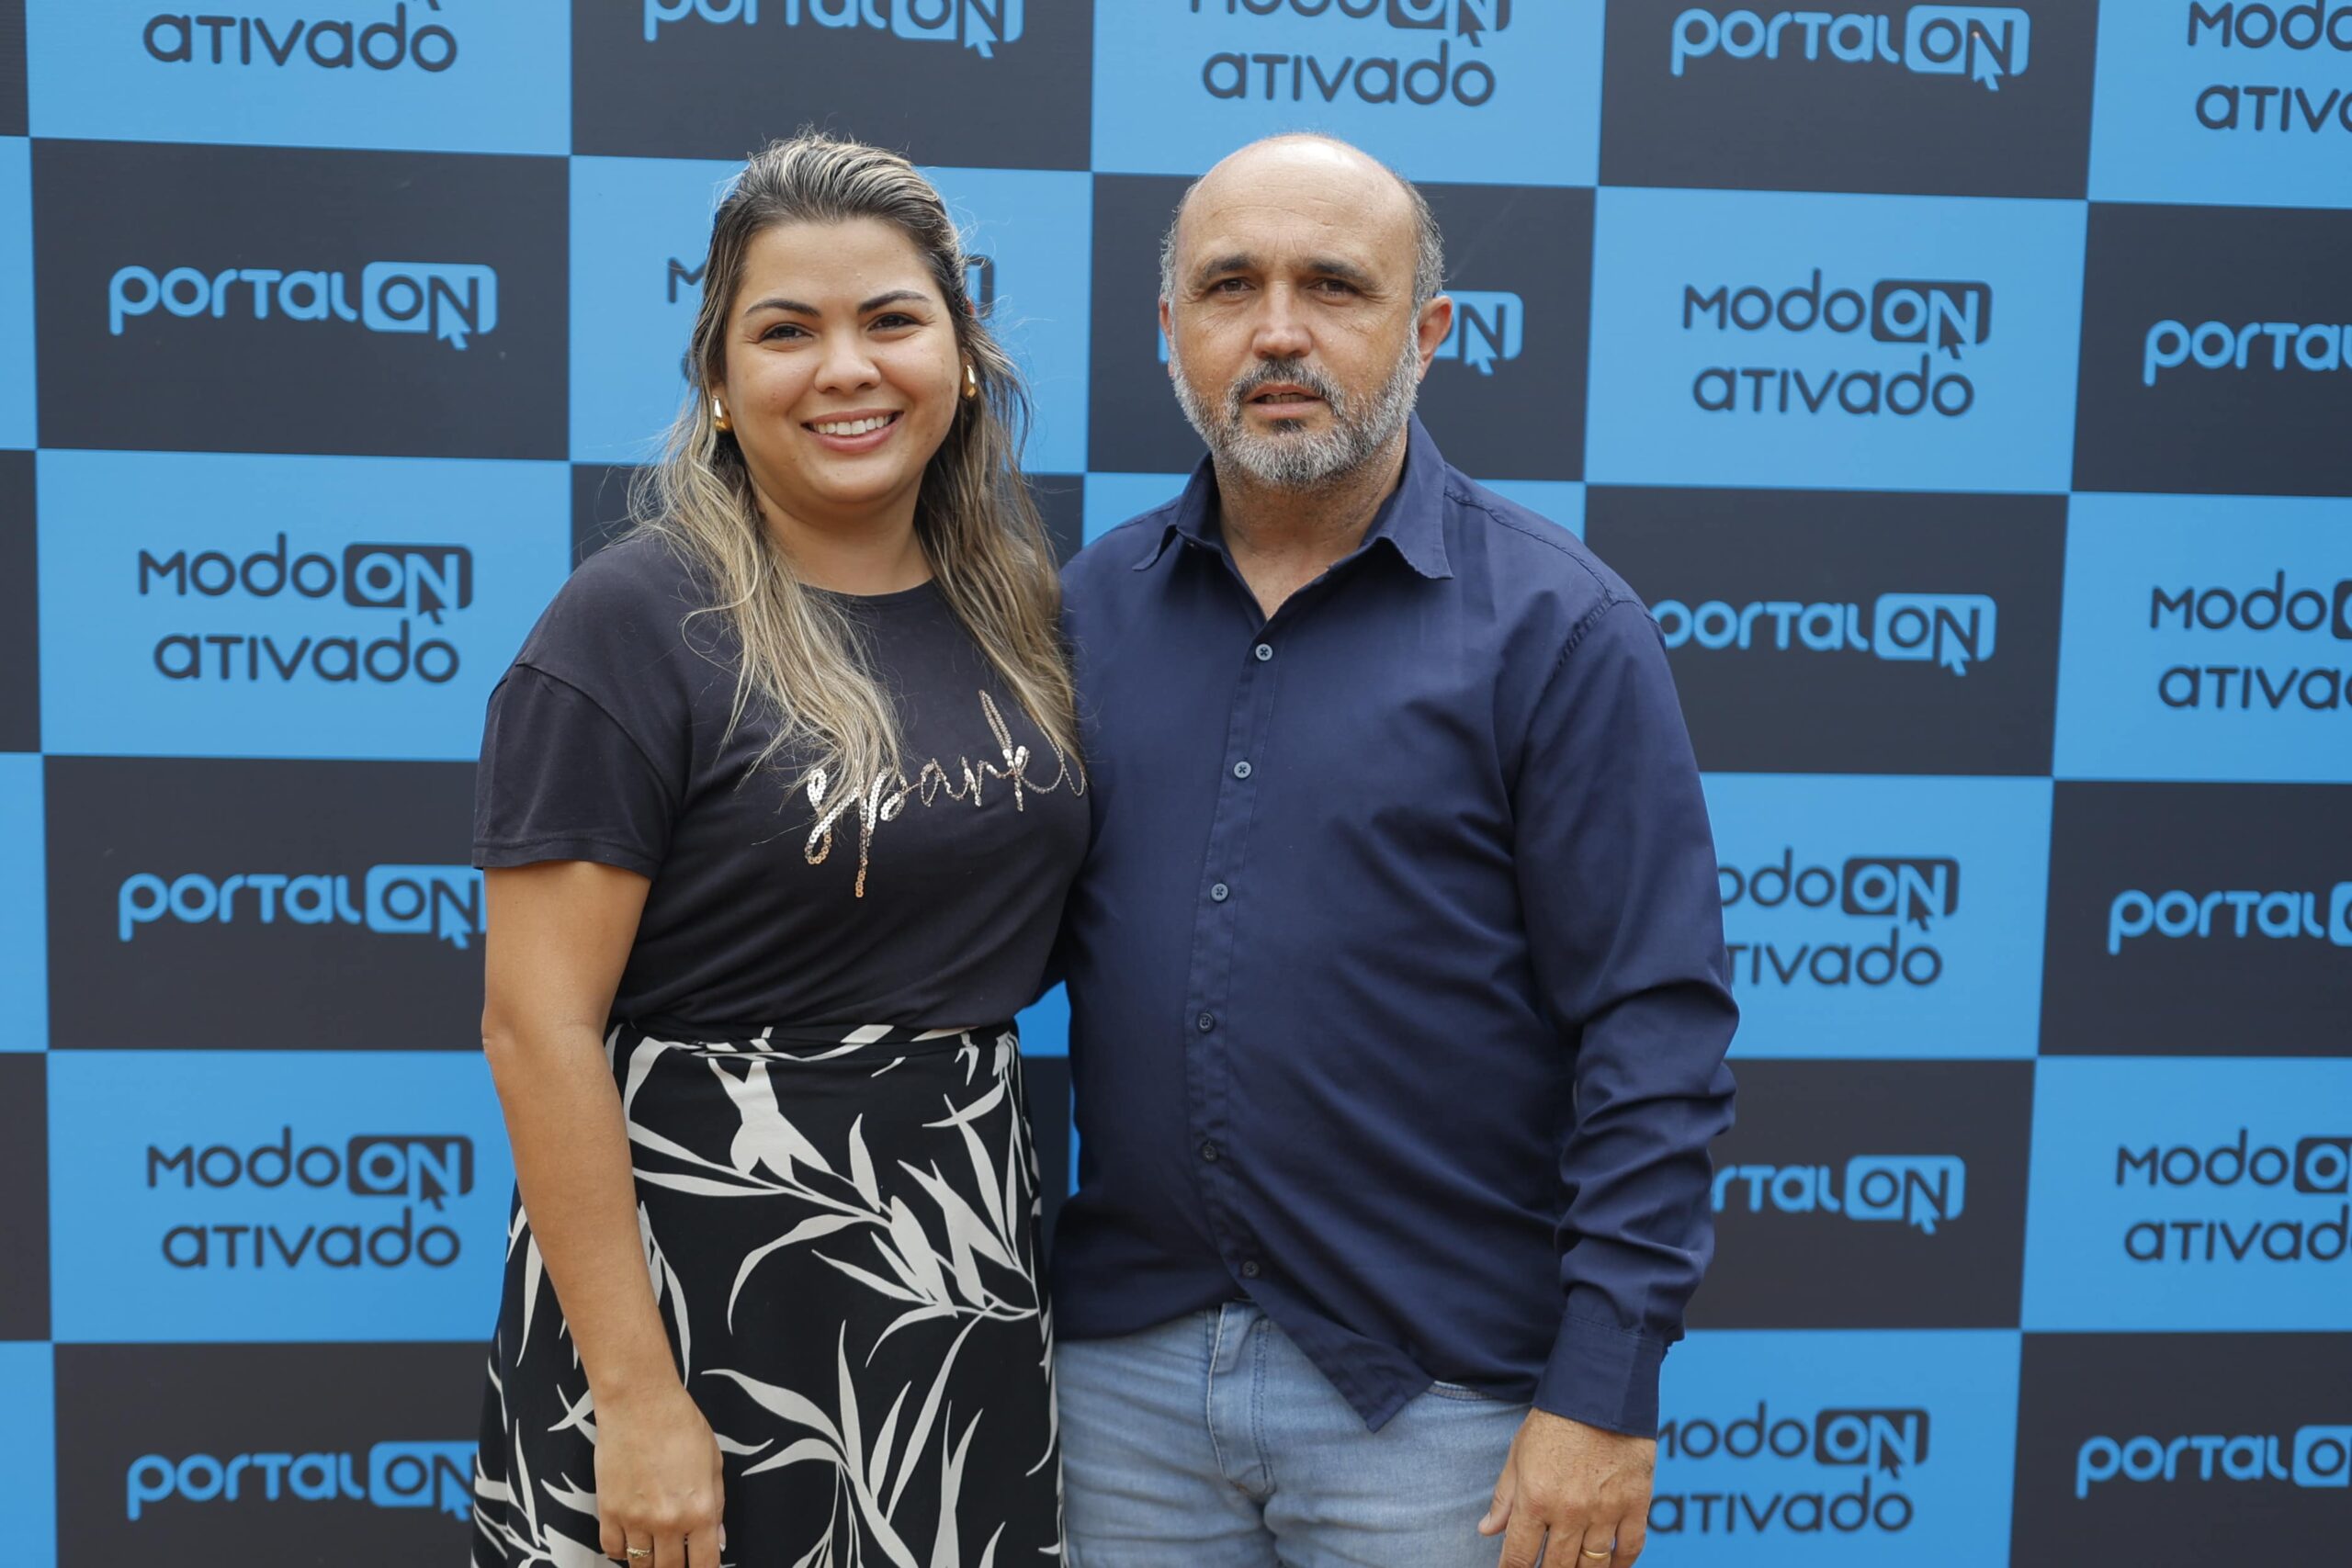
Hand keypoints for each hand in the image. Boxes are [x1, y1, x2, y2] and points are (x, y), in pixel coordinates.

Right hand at [593, 1380, 726, 1567]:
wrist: (640, 1403)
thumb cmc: (680, 1425)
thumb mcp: (713, 1463)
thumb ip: (717, 1506)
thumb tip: (718, 1538)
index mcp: (700, 1510)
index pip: (705, 1563)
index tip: (701, 1567)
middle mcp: (668, 1521)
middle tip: (677, 1559)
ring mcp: (635, 1519)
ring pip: (640, 1565)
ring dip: (649, 1562)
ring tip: (656, 1550)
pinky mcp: (608, 1511)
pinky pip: (612, 1549)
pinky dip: (622, 1551)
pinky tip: (631, 1540)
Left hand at [1477, 1409, 1654, 1567]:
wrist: (1599, 1390)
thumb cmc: (1554, 1421)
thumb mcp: (1518, 1455)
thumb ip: (1504, 1498)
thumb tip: (1487, 1530)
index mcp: (1535, 1499)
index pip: (1519, 1556)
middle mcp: (1569, 1511)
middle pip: (1558, 1567)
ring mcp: (1605, 1510)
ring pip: (1594, 1565)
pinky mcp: (1635, 1503)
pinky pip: (1630, 1548)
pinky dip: (1621, 1564)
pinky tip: (1611, 1567)